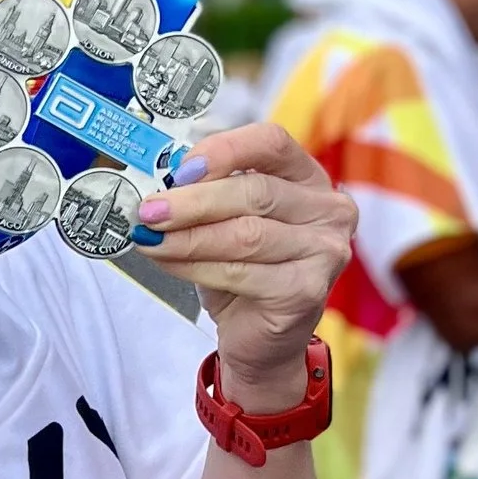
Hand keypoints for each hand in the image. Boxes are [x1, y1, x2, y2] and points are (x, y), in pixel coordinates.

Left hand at [138, 123, 355, 398]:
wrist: (261, 336)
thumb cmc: (243, 269)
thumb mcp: (225, 220)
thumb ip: (206, 194)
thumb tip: (161, 185)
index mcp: (308, 177)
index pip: (272, 142)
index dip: (224, 150)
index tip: (180, 169)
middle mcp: (328, 209)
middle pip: (255, 192)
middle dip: (193, 201)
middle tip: (149, 210)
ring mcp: (325, 251)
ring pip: (245, 235)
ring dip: (187, 237)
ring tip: (149, 240)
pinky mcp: (308, 290)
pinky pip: (241, 272)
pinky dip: (195, 266)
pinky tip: (168, 263)